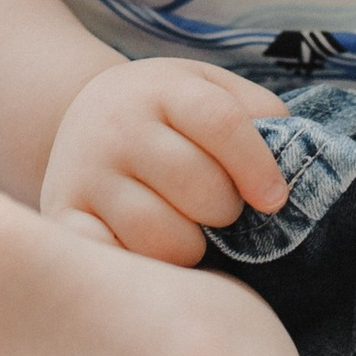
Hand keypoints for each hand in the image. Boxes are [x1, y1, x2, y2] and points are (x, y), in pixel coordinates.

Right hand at [41, 59, 291, 265]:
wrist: (86, 119)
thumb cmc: (167, 115)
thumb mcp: (209, 89)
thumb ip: (257, 111)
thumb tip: (294, 153)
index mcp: (161, 88)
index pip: (221, 122)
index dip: (258, 166)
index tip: (275, 199)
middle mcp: (116, 126)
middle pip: (198, 185)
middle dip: (224, 209)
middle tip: (218, 211)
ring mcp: (84, 173)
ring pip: (163, 236)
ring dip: (190, 247)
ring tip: (185, 231)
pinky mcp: (62, 217)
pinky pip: (116, 261)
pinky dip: (141, 267)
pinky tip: (147, 254)